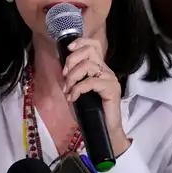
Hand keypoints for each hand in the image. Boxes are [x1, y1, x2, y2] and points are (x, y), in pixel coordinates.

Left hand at [62, 38, 129, 155]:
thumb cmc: (89, 112)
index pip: (94, 45)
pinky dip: (77, 89)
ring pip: (88, 66)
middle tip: (65, 76)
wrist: (102, 130)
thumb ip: (70, 78)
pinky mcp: (112, 89)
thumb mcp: (74, 91)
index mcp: (99, 68)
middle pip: (89, 51)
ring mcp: (110, 79)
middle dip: (71, 61)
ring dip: (72, 77)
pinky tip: (73, 98)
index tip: (68, 49)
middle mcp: (106, 70)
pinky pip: (90, 82)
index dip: (80, 42)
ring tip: (68, 90)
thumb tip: (60, 66)